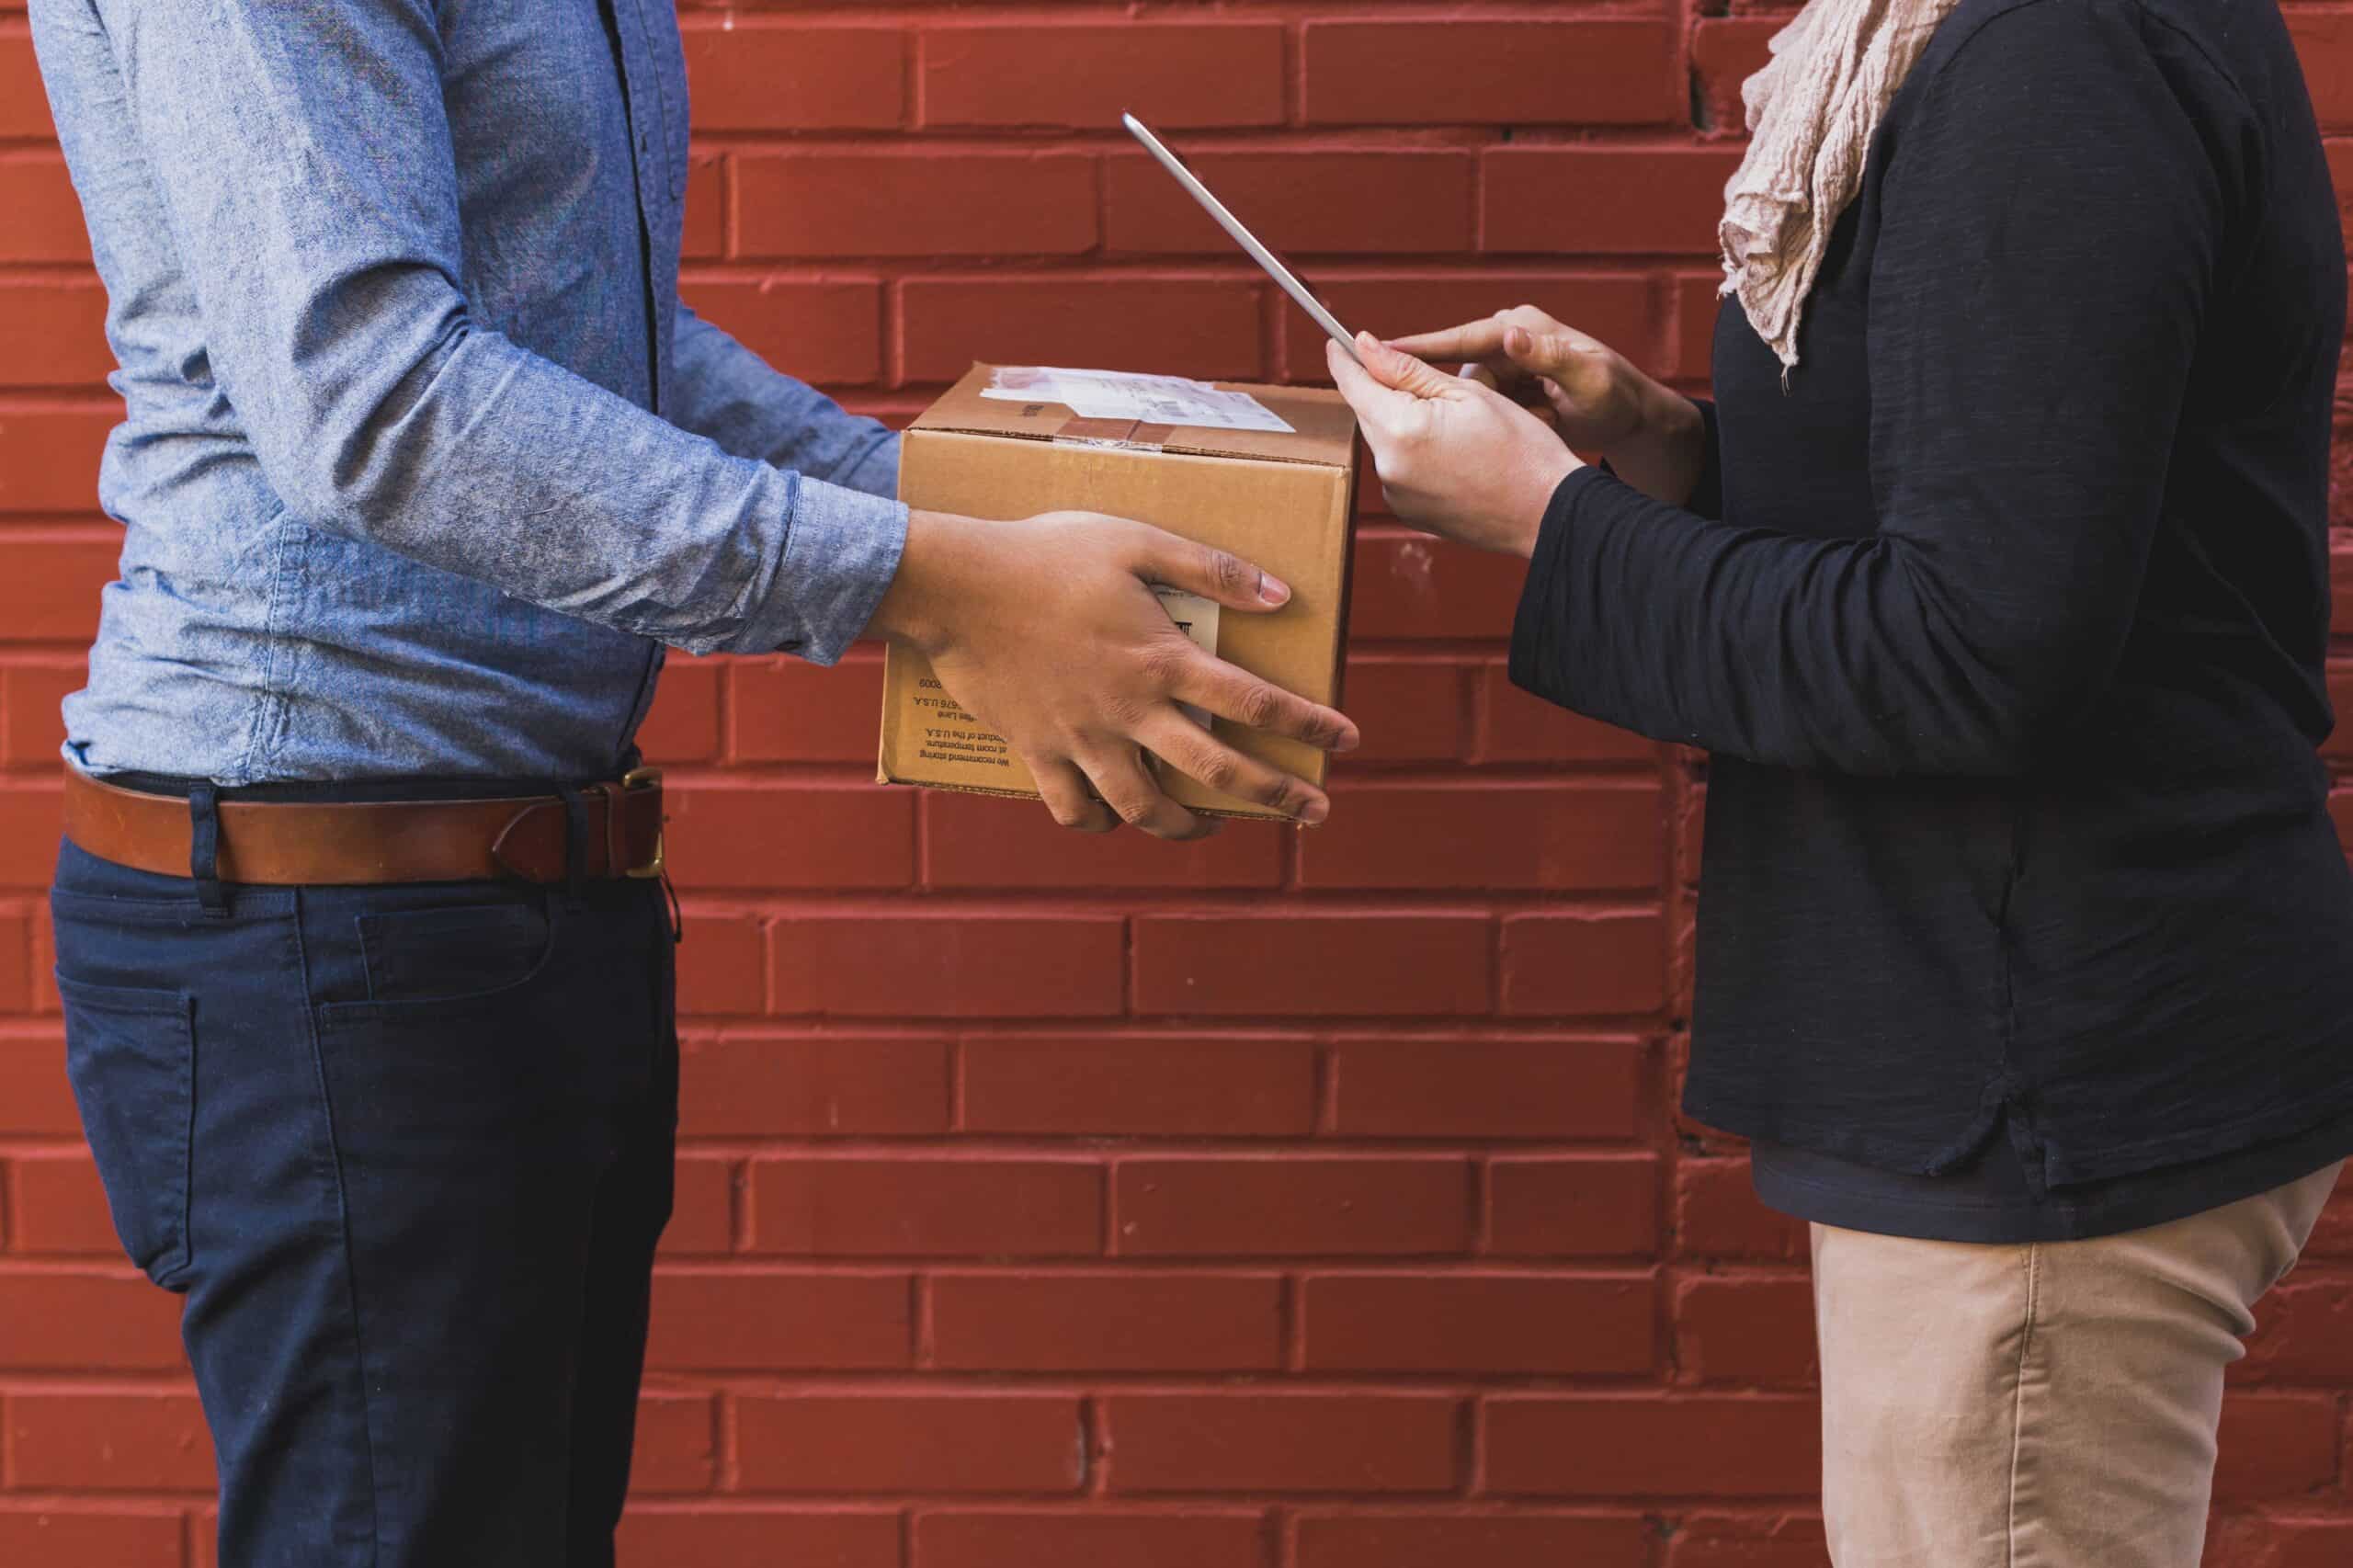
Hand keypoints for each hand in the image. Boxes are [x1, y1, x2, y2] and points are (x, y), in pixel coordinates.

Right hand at [869, 509, 1359, 839]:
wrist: (956, 586)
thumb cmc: (1047, 553)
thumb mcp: (1135, 541)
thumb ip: (1209, 569)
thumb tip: (1279, 594)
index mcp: (1162, 659)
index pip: (1255, 703)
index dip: (1308, 726)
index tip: (1344, 741)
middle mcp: (1130, 710)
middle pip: (1218, 770)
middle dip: (1276, 796)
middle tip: (1313, 812)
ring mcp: (1082, 738)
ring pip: (1145, 808)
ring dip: (1187, 826)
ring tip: (1210, 824)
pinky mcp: (1038, 750)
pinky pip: (1072, 808)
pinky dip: (1096, 822)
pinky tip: (1112, 817)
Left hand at [1325, 332, 1578, 558]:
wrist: (1546, 511)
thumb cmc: (1521, 449)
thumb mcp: (1467, 393)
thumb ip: (1408, 370)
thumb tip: (1367, 346)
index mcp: (1401, 430)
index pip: (1354, 384)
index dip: (1345, 359)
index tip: (1338, 342)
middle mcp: (1388, 466)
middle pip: (1368, 413)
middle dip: (1386, 392)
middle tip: (1429, 384)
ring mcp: (1396, 494)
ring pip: (1385, 441)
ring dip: (1404, 424)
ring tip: (1457, 427)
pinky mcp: (1407, 512)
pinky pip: (1399, 469)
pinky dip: (1415, 454)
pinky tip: (1454, 455)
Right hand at [1387, 306, 1705, 504]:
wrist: (1632, 419)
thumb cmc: (1615, 397)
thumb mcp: (1588, 380)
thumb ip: (1549, 358)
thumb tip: (1511, 333)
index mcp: (1522, 328)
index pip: (1462, 339)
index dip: (1420, 348)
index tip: (1377, 352)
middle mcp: (1509, 340)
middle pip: (1458, 374)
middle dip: (1462, 403)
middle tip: (1493, 421)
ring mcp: (1506, 365)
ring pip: (1466, 396)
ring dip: (1483, 419)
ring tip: (1524, 429)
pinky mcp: (1506, 388)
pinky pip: (1480, 409)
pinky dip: (1489, 425)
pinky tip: (1513, 435)